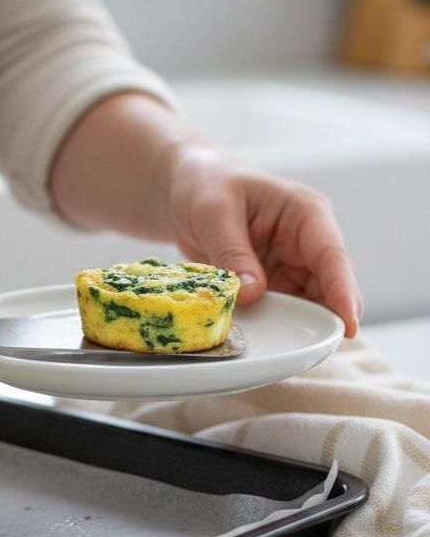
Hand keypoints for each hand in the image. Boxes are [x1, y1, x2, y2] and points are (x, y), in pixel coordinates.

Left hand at [167, 143, 362, 335]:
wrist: (187, 189)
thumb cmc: (205, 186)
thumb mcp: (214, 213)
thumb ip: (233, 253)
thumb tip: (253, 294)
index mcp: (306, 213)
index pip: (332, 256)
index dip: (342, 292)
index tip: (349, 325)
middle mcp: (307, 242)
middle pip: (329, 288)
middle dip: (323, 318)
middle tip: (312, 350)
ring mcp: (293, 265)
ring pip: (308, 305)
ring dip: (296, 325)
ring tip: (280, 348)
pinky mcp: (274, 284)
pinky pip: (282, 309)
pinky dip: (275, 324)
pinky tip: (262, 339)